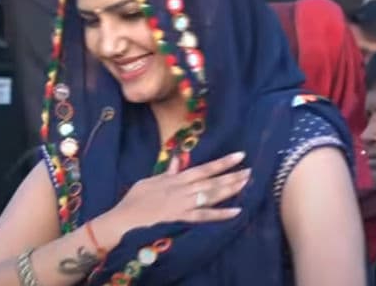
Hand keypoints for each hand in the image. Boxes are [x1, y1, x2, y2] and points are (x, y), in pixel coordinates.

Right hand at [108, 152, 250, 233]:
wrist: (124, 219)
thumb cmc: (134, 200)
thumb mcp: (150, 180)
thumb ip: (167, 172)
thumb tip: (176, 161)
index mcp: (176, 179)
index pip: (204, 168)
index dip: (223, 162)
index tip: (239, 155)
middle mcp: (183, 190)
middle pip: (212, 181)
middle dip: (232, 175)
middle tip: (251, 170)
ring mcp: (183, 204)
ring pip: (211, 195)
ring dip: (230, 190)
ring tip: (247, 183)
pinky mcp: (181, 219)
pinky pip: (204, 216)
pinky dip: (221, 214)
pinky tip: (237, 212)